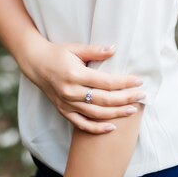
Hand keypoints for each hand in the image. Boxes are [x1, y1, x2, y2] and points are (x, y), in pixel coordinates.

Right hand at [30, 41, 145, 133]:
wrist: (35, 63)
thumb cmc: (57, 53)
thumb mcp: (75, 48)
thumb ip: (95, 51)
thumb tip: (114, 49)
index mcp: (75, 74)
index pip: (105, 82)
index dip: (124, 83)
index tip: (139, 81)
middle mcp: (71, 91)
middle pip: (104, 100)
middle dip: (125, 98)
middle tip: (142, 96)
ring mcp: (67, 104)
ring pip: (96, 114)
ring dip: (116, 113)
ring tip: (132, 110)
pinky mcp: (63, 111)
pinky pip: (82, 124)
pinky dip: (97, 128)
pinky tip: (112, 127)